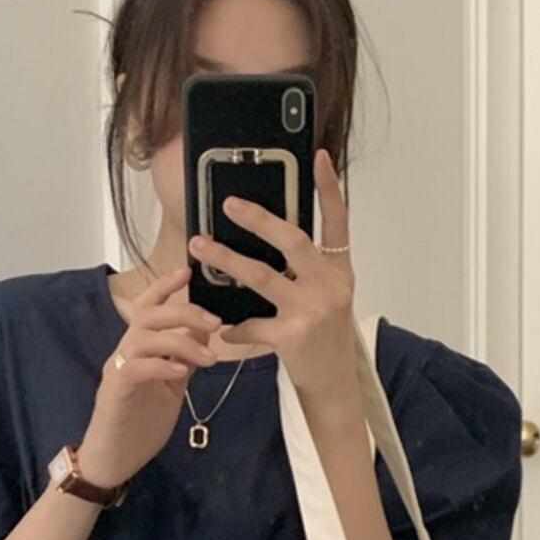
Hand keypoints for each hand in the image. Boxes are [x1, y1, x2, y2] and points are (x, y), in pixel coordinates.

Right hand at [81, 267, 221, 483]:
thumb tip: (204, 329)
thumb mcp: (172, 387)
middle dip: (184, 312)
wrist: (113, 461)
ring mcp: (117, 371)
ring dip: (181, 342)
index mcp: (139, 350)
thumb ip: (184, 358)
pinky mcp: (114, 393)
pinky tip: (182, 373)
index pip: (148, 308)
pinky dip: (160, 365)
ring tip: (209, 358)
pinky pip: (134, 368)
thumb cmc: (139, 425)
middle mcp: (124, 353)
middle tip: (216, 323)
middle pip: (148, 315)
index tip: (187, 272)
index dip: (164, 287)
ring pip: (143, 337)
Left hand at [188, 148, 356, 402]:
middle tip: (229, 203)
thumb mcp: (325, 294)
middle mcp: (330, 286)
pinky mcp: (294, 337)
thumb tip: (268, 233)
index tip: (317, 157)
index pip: (338, 221)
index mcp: (339, 270)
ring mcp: (313, 311)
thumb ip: (304, 267)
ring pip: (262, 277)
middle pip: (293, 241)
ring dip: (227, 260)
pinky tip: (221, 327)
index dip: (329, 188)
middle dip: (259, 219)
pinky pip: (252, 324)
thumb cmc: (323, 335)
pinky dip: (232, 326)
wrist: (333, 382)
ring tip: (200, 246)